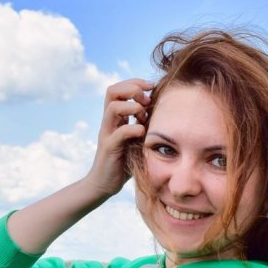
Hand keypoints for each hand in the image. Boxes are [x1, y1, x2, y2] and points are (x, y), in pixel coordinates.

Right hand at [82, 78, 153, 198]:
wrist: (104, 184)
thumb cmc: (123, 162)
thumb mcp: (136, 140)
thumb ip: (144, 126)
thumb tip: (163, 112)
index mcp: (114, 118)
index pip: (118, 89)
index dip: (135, 83)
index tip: (151, 87)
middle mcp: (108, 123)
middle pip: (111, 91)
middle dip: (131, 89)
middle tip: (146, 99)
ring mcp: (107, 134)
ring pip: (112, 107)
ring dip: (132, 107)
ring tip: (143, 117)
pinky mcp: (109, 148)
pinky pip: (120, 132)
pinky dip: (133, 129)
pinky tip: (143, 134)